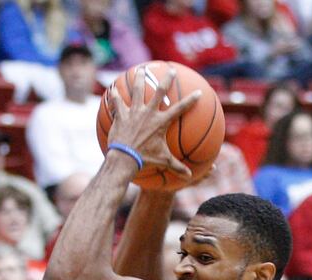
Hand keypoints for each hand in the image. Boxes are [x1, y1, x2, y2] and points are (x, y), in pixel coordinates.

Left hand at [106, 66, 199, 185]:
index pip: (180, 109)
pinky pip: (117, 102)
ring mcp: (134, 112)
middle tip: (170, 69)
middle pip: (160, 91)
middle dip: (166, 79)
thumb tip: (190, 176)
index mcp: (161, 122)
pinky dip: (115, 95)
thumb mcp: (163, 162)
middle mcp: (149, 113)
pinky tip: (112, 88)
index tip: (199, 92)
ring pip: (137, 91)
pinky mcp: (121, 115)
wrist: (124, 158)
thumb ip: (177, 167)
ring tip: (141, 70)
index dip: (191, 100)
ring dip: (139, 79)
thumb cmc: (145, 160)